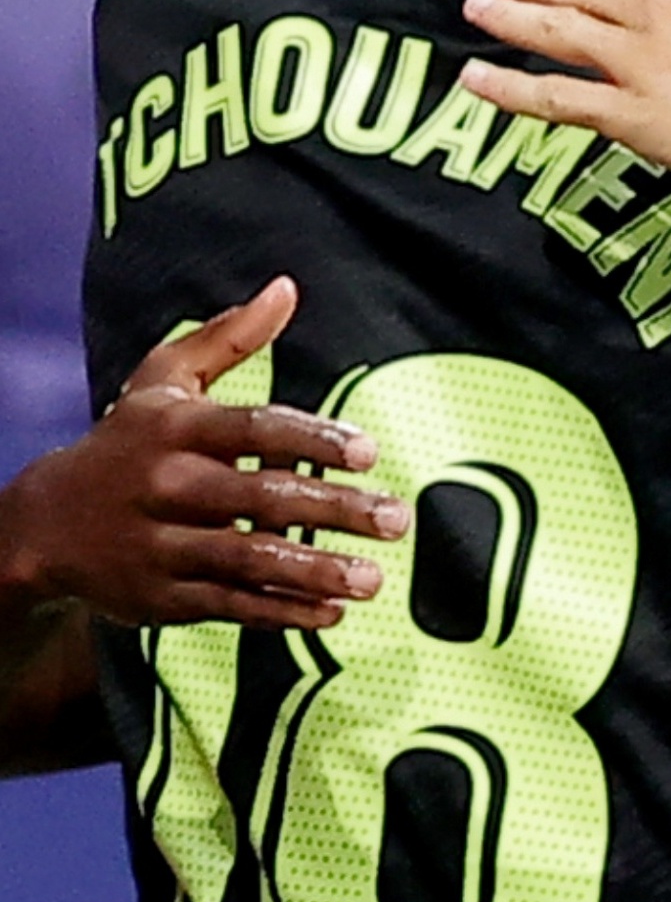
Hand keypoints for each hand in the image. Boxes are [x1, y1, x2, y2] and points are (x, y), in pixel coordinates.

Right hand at [0, 280, 407, 629]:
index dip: (312, 441)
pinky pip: (231, 606)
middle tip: (397, 518)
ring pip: (247, 560)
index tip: (370, 452)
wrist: (42, 525)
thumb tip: (285, 289)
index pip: (252, 430)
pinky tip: (332, 612)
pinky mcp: (162, 598)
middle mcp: (167, 487)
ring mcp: (162, 546)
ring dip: (314, 571)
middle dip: (334, 510)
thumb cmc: (125, 444)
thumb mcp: (160, 383)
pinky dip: (282, 612)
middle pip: (260, 498)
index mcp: (175, 430)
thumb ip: (226, 338)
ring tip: (374, 577)